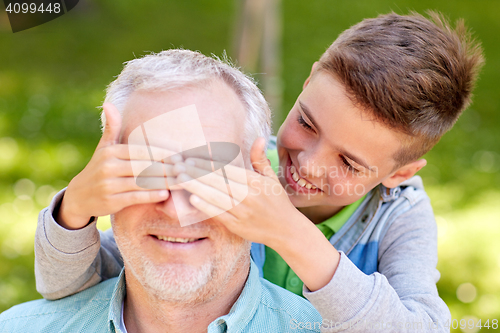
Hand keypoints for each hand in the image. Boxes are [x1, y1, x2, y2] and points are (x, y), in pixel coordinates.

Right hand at [57, 103, 179, 229]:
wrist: (79, 196)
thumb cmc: (99, 168)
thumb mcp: (103, 147)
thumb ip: (112, 127)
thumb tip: (108, 104)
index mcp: (111, 152)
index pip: (141, 150)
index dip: (162, 152)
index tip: (180, 154)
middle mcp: (109, 167)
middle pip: (144, 166)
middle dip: (167, 167)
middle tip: (186, 169)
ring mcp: (109, 185)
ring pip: (142, 182)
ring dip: (164, 182)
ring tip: (182, 181)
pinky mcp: (111, 201)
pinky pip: (135, 197)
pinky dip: (150, 196)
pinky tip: (165, 194)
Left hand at [173, 137, 303, 247]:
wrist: (286, 230)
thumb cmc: (277, 201)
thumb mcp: (271, 178)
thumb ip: (260, 159)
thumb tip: (259, 137)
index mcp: (255, 181)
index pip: (226, 169)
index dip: (207, 163)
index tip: (190, 158)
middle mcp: (249, 195)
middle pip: (218, 181)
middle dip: (196, 172)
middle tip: (178, 165)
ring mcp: (243, 211)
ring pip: (216, 197)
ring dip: (196, 187)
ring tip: (180, 179)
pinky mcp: (238, 226)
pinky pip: (220, 214)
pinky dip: (206, 207)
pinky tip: (193, 199)